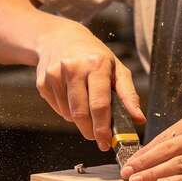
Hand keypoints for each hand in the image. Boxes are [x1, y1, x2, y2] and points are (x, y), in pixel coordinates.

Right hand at [34, 20, 143, 150]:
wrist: (59, 37)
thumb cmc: (93, 55)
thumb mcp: (116, 68)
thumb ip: (129, 95)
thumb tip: (139, 119)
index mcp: (96, 64)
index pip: (99, 104)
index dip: (103, 128)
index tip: (107, 143)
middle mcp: (73, 68)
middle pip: (81, 113)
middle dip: (91, 131)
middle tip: (98, 137)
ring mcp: (55, 75)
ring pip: (68, 114)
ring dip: (79, 120)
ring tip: (86, 106)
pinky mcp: (42, 82)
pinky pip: (57, 109)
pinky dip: (67, 111)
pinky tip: (71, 97)